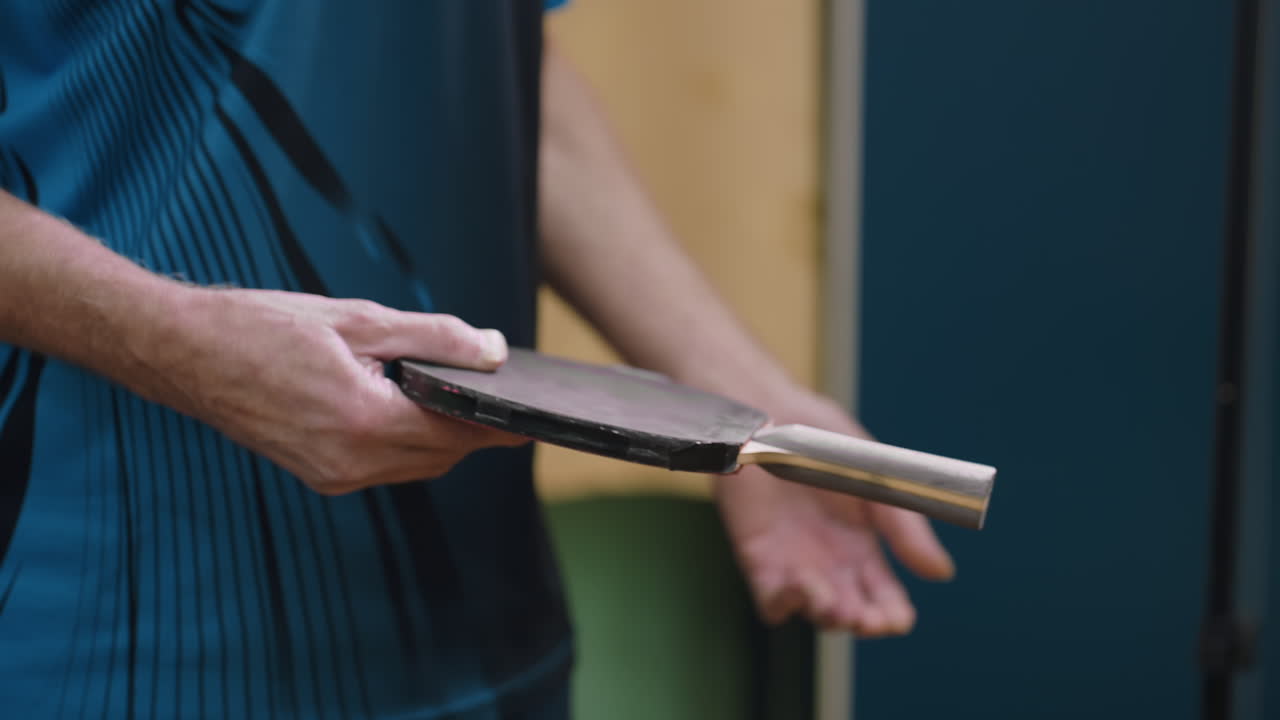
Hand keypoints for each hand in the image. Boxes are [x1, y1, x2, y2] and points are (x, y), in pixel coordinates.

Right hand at [135, 287, 525, 494]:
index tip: (535, 418)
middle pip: (443, 455)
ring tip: (458, 399)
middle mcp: (350, 461)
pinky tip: (411, 410)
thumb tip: (492, 350)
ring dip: (443, 439)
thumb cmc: (263, 327)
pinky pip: (385, 467)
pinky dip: (409, 444)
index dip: (500, 424)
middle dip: (475, 430)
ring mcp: (332, 475)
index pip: (457, 432)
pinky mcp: (319, 475)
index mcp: (364, 420)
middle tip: (500, 400)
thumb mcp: (359, 319)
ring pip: (416, 466)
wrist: (185, 352)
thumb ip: (433, 338)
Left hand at [716, 389, 954, 636]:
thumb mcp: (876, 481)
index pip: (884, 596)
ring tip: (836, 605)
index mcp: (863, 547)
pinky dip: (785, 606)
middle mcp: (830, 562)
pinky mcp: (759, 559)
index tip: (899, 619)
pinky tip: (799, 588)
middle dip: (865, 623)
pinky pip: (771, 602)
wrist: (768, 416)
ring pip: (815, 612)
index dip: (893, 614)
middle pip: (853, 612)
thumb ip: (905, 527)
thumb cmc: (824, 443)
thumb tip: (941, 574)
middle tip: (870, 619)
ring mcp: (794, 563)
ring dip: (828, 617)